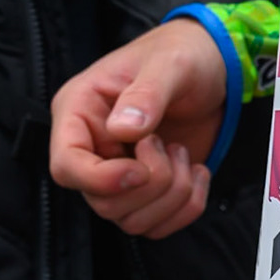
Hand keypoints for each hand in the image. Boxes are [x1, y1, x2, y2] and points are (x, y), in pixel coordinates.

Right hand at [49, 18, 227, 237]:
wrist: (214, 66)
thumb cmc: (182, 54)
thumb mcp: (169, 63)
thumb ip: (146, 94)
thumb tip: (122, 129)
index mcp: (79, 110)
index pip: (66, 166)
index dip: (100, 180)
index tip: (139, 168)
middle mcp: (93, 147)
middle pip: (102, 202)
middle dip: (150, 183)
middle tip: (168, 144)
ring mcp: (119, 172)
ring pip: (131, 220)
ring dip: (171, 194)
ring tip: (181, 153)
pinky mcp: (147, 190)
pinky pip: (157, 224)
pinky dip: (186, 207)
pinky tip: (196, 172)